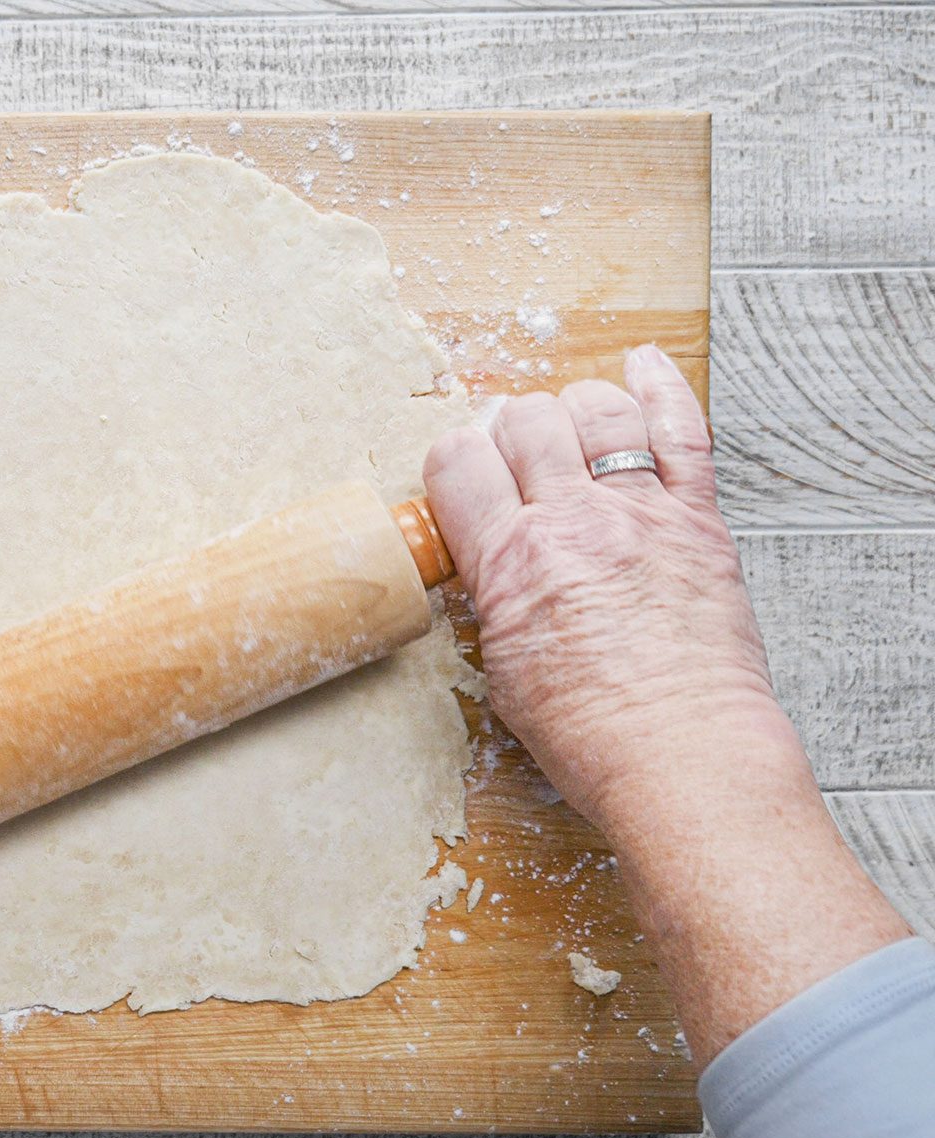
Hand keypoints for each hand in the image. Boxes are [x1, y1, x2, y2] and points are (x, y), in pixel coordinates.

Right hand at [422, 346, 780, 830]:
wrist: (682, 759)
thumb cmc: (592, 734)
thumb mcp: (503, 668)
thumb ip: (494, 597)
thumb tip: (491, 563)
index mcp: (509, 563)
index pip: (457, 462)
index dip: (452, 462)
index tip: (461, 480)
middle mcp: (572, 523)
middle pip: (523, 421)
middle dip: (509, 433)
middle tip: (515, 464)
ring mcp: (640, 514)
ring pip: (596, 410)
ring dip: (572, 410)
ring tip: (569, 433)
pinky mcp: (698, 521)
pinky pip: (680, 429)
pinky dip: (660, 387)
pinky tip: (641, 366)